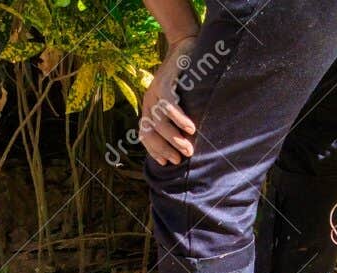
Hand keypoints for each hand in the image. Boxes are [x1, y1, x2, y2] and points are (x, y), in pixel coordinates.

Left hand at [141, 38, 198, 165]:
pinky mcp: (164, 83)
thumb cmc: (184, 78)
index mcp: (148, 108)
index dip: (154, 150)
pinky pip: (169, 105)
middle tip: (180, 158)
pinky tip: (190, 128)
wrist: (184, 46)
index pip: (145, 135)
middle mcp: (148, 102)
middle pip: (151, 131)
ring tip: (188, 148)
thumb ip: (174, 117)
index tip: (166, 162)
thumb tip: (184, 141)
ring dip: (174, 137)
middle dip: (165, 148)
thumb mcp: (176, 99)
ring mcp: (154, 92)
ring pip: (160, 121)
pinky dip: (179, 118)